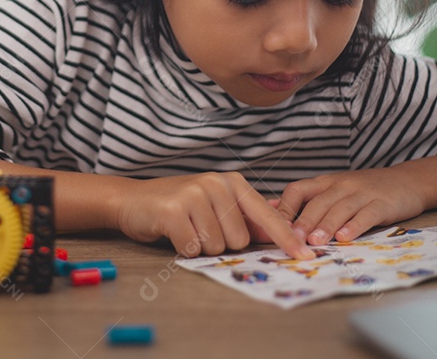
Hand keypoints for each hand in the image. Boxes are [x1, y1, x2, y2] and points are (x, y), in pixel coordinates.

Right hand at [114, 172, 314, 258]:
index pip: (266, 215)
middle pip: (239, 239)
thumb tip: (284, 231)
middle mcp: (216, 184)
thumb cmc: (178, 206)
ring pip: (217, 246)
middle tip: (199, 227)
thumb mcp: (215, 206)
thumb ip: (247, 218)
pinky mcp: (173, 211)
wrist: (132, 199)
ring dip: (200, 246)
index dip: (285, 238)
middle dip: (220, 243)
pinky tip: (173, 232)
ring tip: (186, 228)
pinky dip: (183, 248)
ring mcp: (194, 194)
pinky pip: (193, 248)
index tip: (304, 256)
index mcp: (232, 182)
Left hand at [275, 167, 427, 245]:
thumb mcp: (333, 190)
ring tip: (314, 241)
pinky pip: (366, 214)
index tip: (274, 228)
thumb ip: (306, 200)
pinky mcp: (382, 203)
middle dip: (303, 221)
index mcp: (324, 182)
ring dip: (325, 226)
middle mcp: (340, 185)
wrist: (407, 181)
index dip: (284, 208)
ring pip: (339, 209)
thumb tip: (271, 208)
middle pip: (317, 202)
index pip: (297, 190)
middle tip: (292, 238)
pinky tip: (345, 237)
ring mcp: (362, 193)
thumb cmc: (364, 190)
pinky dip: (355, 226)